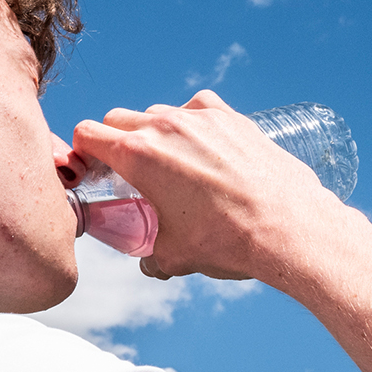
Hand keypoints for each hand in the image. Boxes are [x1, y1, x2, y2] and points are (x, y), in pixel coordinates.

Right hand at [71, 91, 346, 282]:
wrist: (288, 227)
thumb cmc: (229, 241)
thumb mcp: (177, 255)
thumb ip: (152, 257)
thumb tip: (150, 263)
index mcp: (137, 156)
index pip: (87, 133)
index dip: (83, 152)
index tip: (94, 169)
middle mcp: (164, 127)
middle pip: (118, 118)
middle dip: (116, 141)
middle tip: (130, 171)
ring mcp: (200, 117)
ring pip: (159, 112)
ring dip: (156, 132)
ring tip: (174, 164)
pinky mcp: (232, 117)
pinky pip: (199, 107)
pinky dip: (195, 122)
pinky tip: (207, 146)